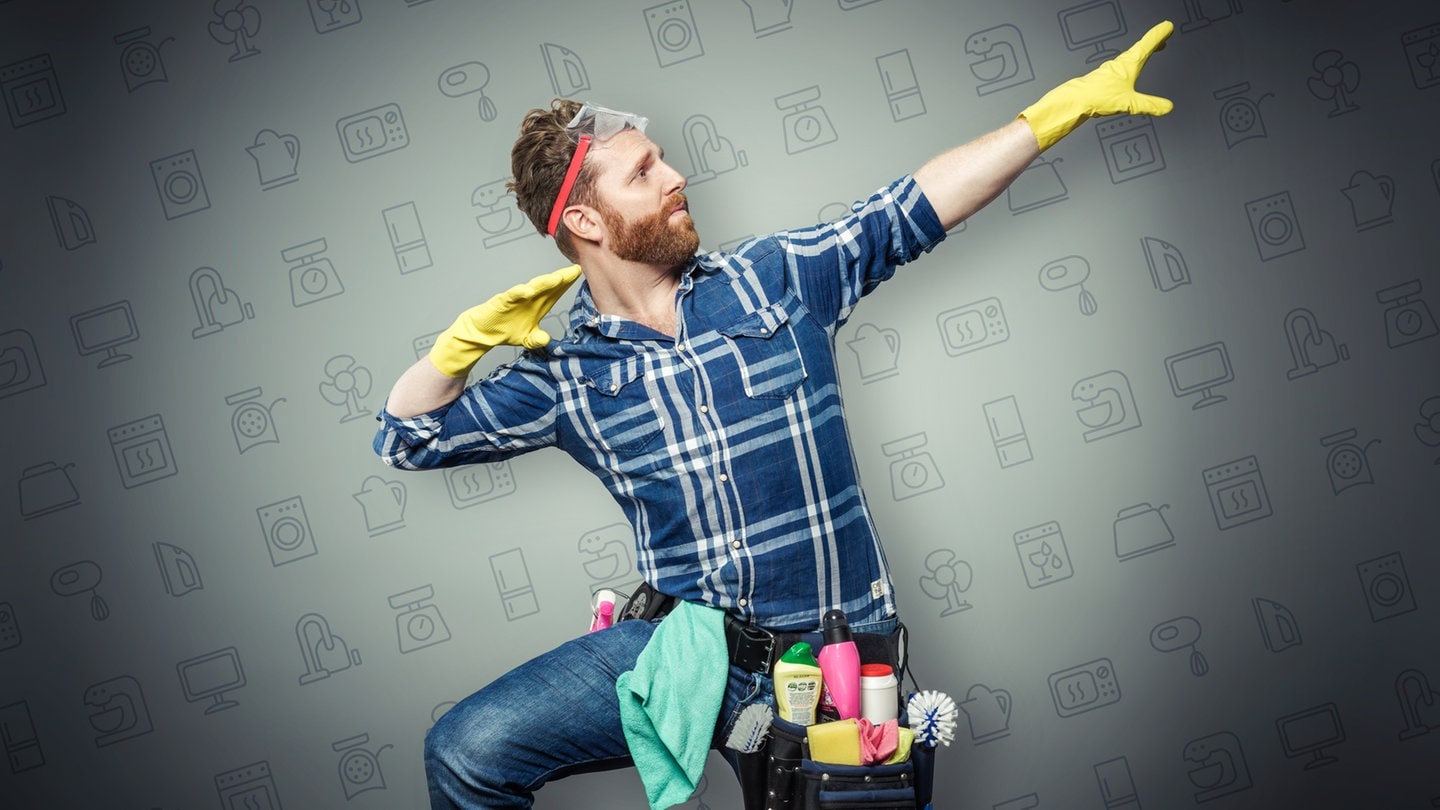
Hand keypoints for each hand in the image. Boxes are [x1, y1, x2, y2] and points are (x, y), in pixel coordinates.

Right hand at [429, 264, 581, 377]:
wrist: (481, 331)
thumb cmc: (504, 329)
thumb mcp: (526, 339)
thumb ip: (537, 339)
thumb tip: (547, 339)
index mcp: (537, 305)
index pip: (555, 292)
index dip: (567, 284)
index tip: (579, 274)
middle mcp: (528, 298)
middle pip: (548, 286)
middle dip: (561, 278)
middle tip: (574, 270)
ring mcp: (516, 299)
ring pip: (533, 288)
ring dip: (545, 283)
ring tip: (558, 278)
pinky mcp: (502, 302)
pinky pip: (512, 295)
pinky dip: (519, 293)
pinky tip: (528, 290)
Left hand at [1019, 20, 1174, 150]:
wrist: (1075, 100)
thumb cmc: (1099, 97)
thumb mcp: (1130, 103)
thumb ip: (1150, 105)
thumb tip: (1167, 107)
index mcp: (1130, 64)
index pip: (1148, 44)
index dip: (1159, 35)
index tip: (1168, 27)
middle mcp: (1120, 63)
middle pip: (1140, 48)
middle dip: (1153, 42)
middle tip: (1163, 38)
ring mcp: (1111, 70)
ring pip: (1131, 56)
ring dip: (1142, 52)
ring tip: (1150, 51)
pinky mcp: (1104, 78)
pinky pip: (1122, 66)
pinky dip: (1131, 63)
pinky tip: (1128, 72)